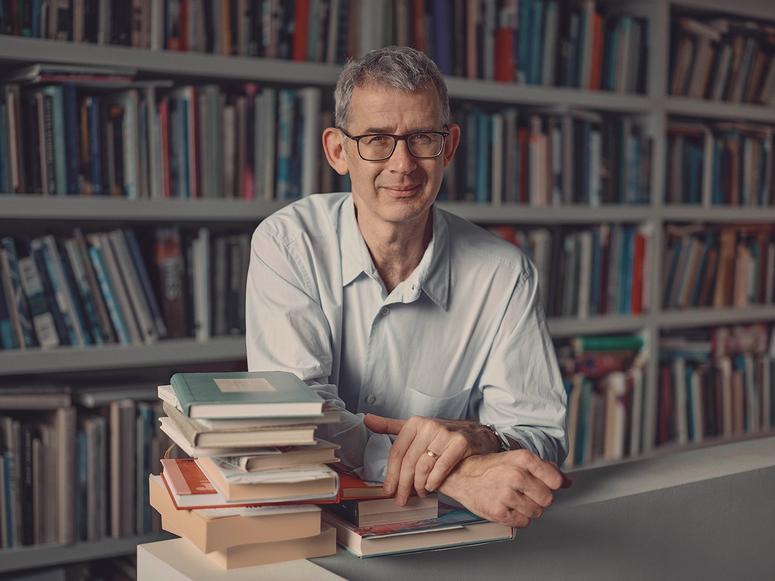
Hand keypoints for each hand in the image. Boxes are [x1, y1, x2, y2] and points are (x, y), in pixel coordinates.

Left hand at [364, 414, 500, 504]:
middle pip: (409, 462)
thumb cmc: (443, 435)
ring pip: (423, 466)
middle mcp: (429, 425)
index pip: (397, 453)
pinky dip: (434, 481)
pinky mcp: (460, 442)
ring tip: (420, 492)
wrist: (476, 434)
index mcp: (415, 423)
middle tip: (402, 499)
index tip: (389, 490)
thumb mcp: (416, 428)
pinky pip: (441, 467)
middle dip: (403, 485)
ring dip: (419, 485)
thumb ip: (391, 426)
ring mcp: (445, 433)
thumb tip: (367, 420)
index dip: (391, 475)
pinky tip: (432, 487)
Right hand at [438, 450, 572, 527]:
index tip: (544, 484)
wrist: (462, 474)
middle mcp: (515, 475)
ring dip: (529, 509)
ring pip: (537, 512)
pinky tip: (508, 506)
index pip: (555, 480)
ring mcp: (506, 494)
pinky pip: (523, 522)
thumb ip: (545, 469)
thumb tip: (568, 482)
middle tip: (526, 492)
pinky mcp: (498, 512)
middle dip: (540, 498)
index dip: (552, 484)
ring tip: (514, 499)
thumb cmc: (492, 467)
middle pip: (548, 499)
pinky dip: (518, 518)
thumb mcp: (518, 459)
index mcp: (523, 459)